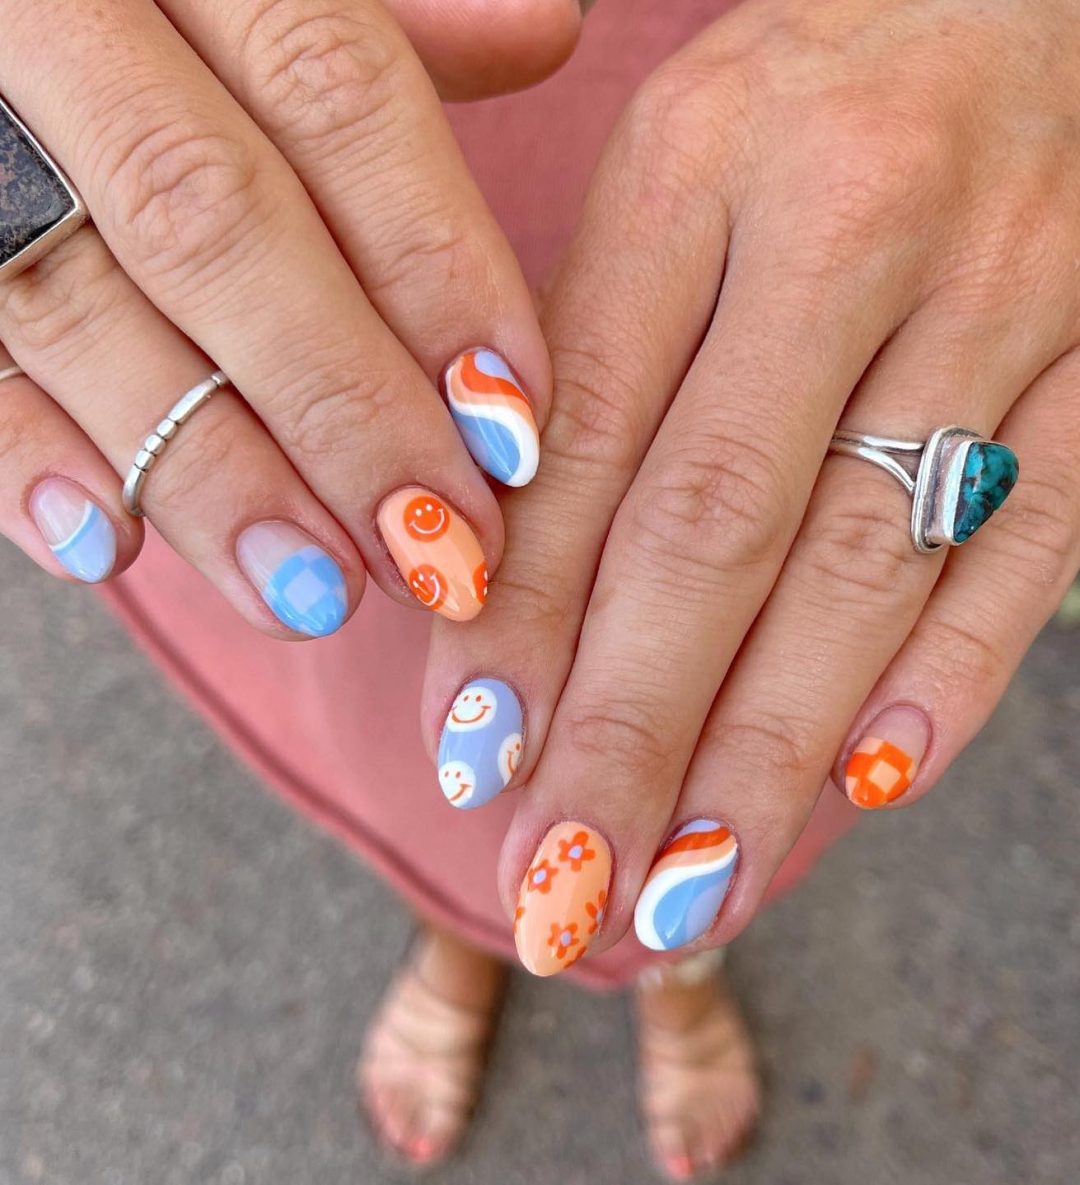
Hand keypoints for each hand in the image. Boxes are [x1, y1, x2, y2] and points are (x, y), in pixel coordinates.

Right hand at [0, 0, 582, 631]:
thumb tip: (549, 32)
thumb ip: (392, 19)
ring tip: (316, 594)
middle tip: (435, 547)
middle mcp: (58, 22)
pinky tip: (110, 548)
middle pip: (217, 223)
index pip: (337, 94)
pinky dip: (23, 459)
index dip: (436, 268)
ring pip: (81, 308)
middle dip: (342, 404)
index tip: (514, 423)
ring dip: (210, 472)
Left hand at [423, 0, 1079, 969]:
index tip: (473, 758)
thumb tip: (496, 576)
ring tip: (682, 890)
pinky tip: (865, 787)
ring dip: (767, 750)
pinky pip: (1037, 537)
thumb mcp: (670, 171)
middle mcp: (850, 224)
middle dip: (629, 733)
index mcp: (700, 162)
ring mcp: (1005, 290)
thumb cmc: (806, 96)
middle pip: (716, 527)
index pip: (591, 433)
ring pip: (867, 564)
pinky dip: (949, 676)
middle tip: (559, 891)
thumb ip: (592, 355)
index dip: (526, 615)